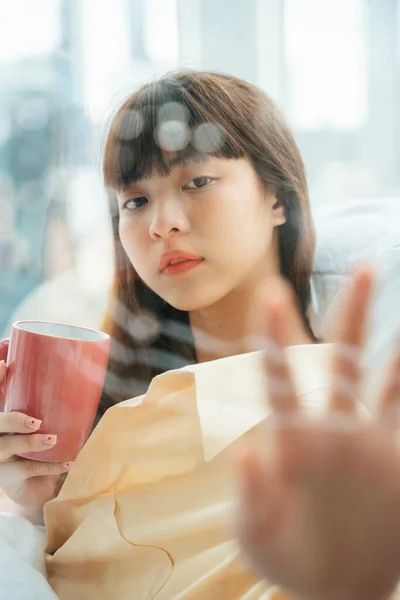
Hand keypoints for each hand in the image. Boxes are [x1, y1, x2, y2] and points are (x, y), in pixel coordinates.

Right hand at [0, 361, 70, 518]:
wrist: (32, 486)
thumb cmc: (35, 445)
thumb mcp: (37, 420)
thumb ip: (41, 398)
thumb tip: (57, 366)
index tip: (4, 366)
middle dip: (10, 419)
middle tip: (35, 420)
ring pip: (4, 448)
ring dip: (29, 443)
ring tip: (52, 439)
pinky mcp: (7, 478)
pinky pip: (26, 471)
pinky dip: (50, 466)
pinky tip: (68, 462)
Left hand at [235, 267, 399, 599]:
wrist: (333, 586)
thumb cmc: (287, 560)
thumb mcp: (257, 538)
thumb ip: (251, 498)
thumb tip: (247, 453)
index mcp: (292, 438)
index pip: (280, 377)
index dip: (274, 337)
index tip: (270, 293)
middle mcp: (332, 426)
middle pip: (341, 357)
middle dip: (352, 313)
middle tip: (364, 267)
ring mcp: (367, 439)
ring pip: (384, 377)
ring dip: (398, 343)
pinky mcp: (394, 458)